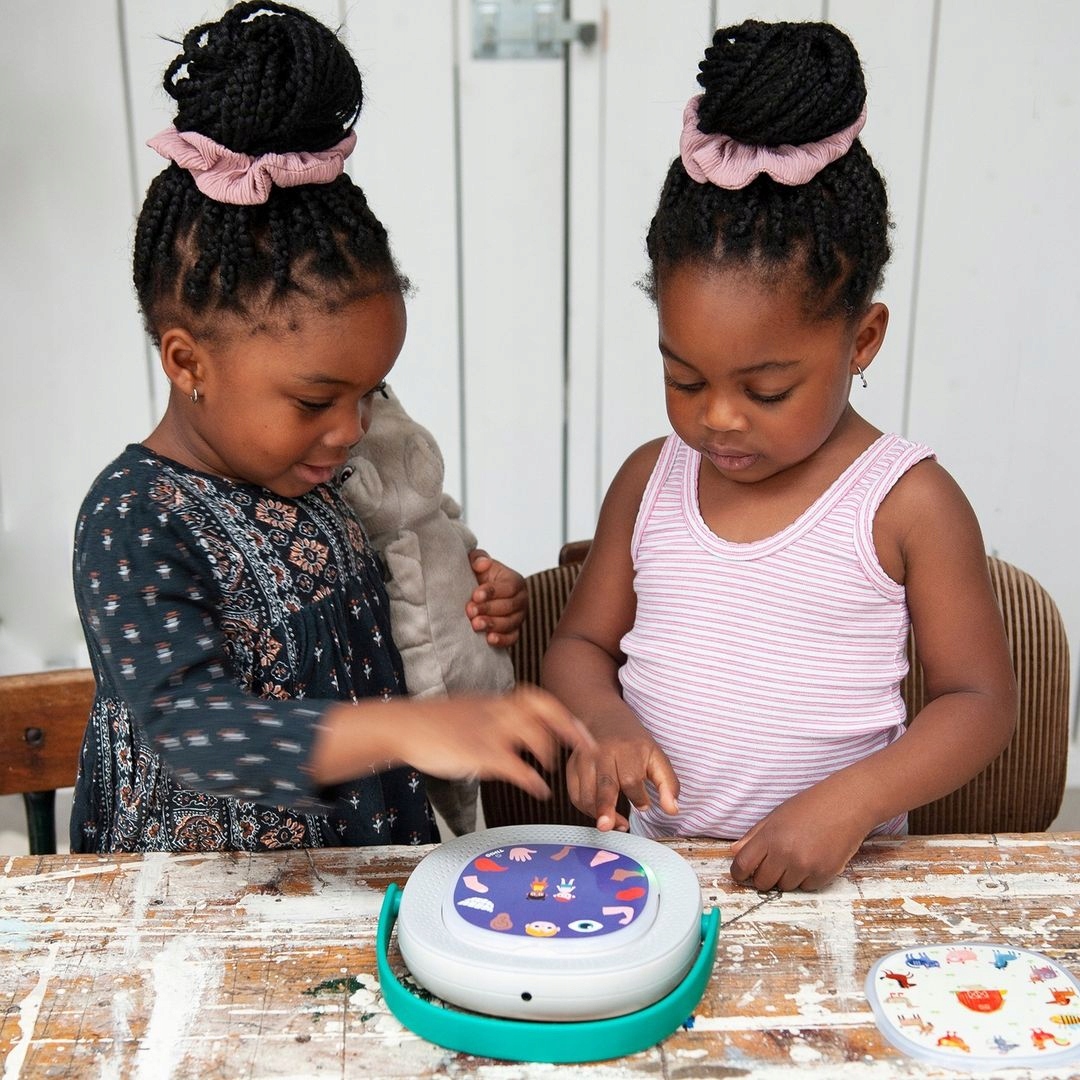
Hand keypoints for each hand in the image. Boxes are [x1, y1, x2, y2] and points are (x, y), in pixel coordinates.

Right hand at [394, 686, 593, 801]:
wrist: (404, 725)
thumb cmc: (433, 723)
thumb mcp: (469, 712)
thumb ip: (492, 718)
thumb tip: (509, 732)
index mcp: (496, 703)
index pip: (538, 700)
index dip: (563, 714)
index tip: (579, 729)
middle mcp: (497, 712)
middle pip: (544, 709)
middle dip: (570, 727)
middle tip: (586, 748)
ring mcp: (489, 731)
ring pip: (534, 734)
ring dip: (550, 753)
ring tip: (552, 769)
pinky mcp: (479, 753)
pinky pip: (516, 766)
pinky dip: (533, 780)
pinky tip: (540, 790)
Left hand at [466, 549, 526, 646]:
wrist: (479, 595)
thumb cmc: (481, 577)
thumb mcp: (478, 563)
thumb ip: (479, 558)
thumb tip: (482, 563)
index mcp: (515, 581)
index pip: (508, 587)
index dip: (492, 591)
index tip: (475, 595)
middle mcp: (521, 600)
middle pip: (509, 606)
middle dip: (489, 609)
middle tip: (470, 611)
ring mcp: (519, 617)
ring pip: (510, 623)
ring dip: (493, 625)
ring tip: (476, 625)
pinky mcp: (514, 631)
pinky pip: (512, 638)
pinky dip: (502, 640)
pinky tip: (489, 639)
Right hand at [565, 713, 678, 831]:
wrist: (605, 718)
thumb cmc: (633, 743)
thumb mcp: (657, 758)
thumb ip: (668, 785)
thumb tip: (672, 810)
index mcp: (627, 749)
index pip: (631, 779)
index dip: (638, 797)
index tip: (645, 805)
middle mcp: (603, 752)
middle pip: (604, 784)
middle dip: (605, 807)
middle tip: (606, 825)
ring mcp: (584, 759)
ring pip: (586, 794)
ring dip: (598, 814)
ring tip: (612, 823)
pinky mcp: (572, 766)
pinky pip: (575, 795)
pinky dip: (585, 808)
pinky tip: (598, 812)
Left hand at [728, 785, 871, 891]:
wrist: (847, 804)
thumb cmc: (811, 806)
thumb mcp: (776, 815)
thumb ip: (753, 835)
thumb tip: (734, 852)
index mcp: (769, 836)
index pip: (743, 865)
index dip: (739, 872)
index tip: (742, 874)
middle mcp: (785, 853)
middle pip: (762, 882)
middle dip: (764, 876)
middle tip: (775, 863)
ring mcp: (805, 866)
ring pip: (784, 887)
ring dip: (787, 877)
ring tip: (799, 855)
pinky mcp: (823, 875)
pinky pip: (806, 887)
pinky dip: (807, 878)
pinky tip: (814, 859)